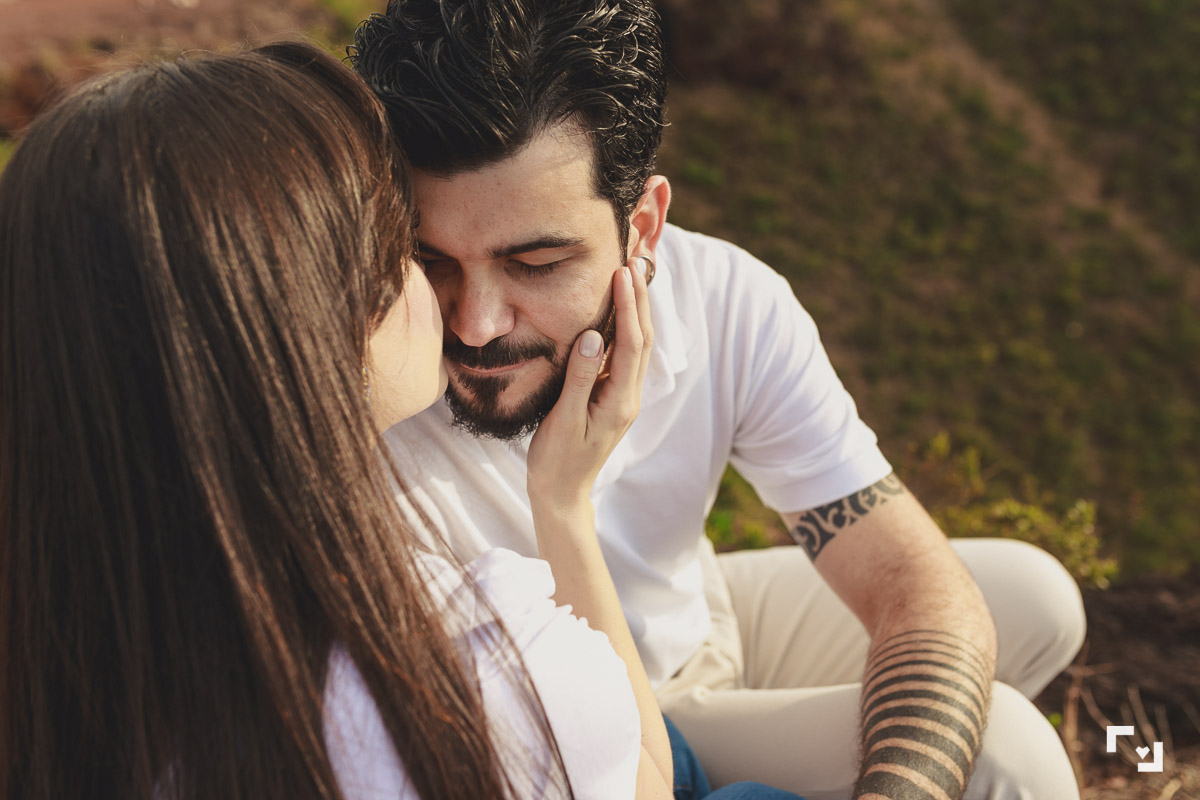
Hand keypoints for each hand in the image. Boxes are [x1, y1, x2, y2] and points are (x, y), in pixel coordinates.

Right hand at [527, 257, 653, 513]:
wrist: (562, 494)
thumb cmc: (557, 461)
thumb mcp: (564, 420)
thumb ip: (579, 378)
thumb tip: (592, 336)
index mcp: (619, 401)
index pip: (631, 344)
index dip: (630, 307)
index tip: (623, 273)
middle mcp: (627, 397)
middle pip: (643, 340)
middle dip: (641, 300)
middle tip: (635, 262)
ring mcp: (621, 397)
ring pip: (637, 347)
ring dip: (637, 311)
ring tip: (633, 277)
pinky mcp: (611, 398)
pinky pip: (624, 356)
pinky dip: (625, 328)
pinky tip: (618, 312)